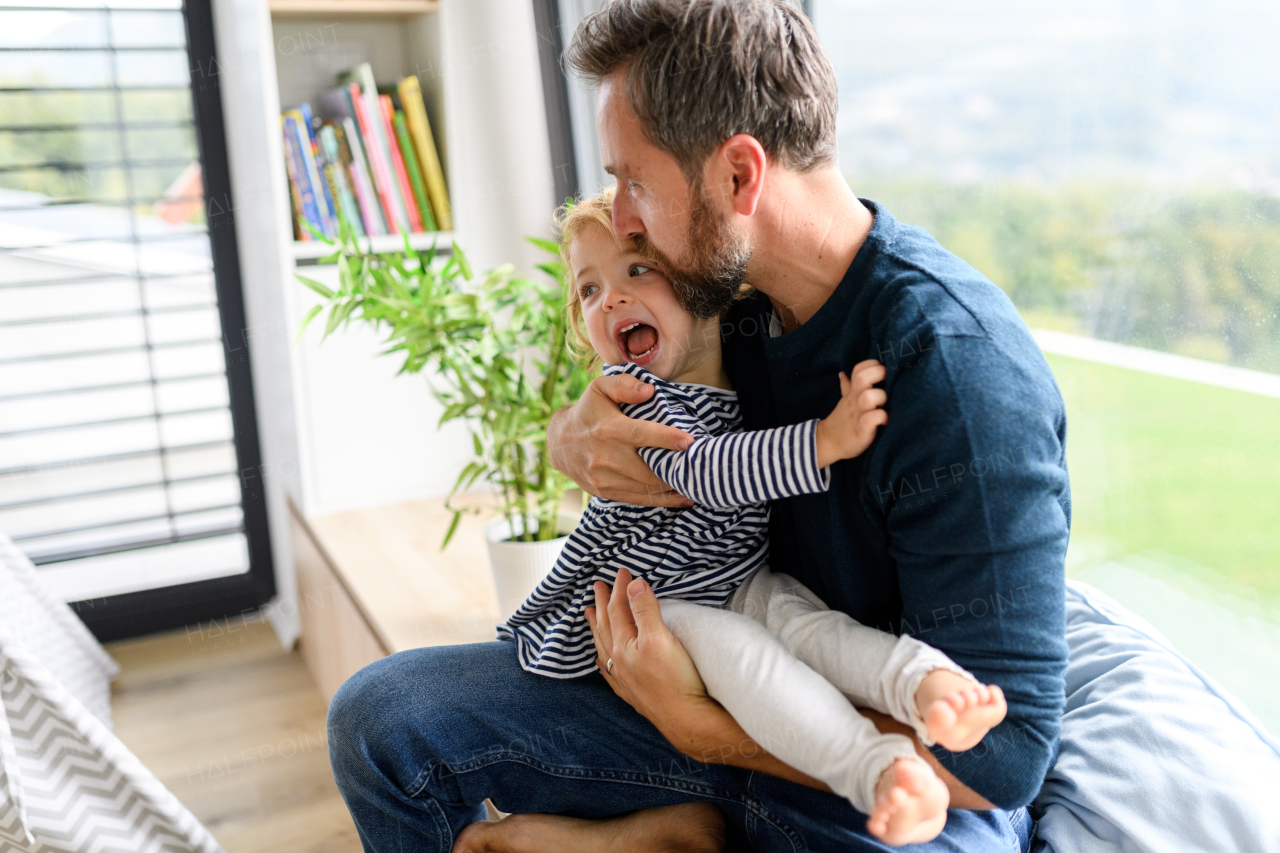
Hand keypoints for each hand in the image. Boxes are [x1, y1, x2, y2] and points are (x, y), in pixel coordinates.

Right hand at [548, 374, 694, 506]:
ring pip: (646, 489)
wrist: (560, 443)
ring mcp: (605, 478)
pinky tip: (681, 497)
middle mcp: (606, 457)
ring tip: (696, 483)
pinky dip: (662, 501)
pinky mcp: (606, 492)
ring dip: (673, 489)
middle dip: (676, 471)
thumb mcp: (600, 388)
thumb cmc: (588, 411)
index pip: (641, 435)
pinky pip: (638, 500)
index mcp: (608, 429)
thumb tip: (649, 390)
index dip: (667, 439)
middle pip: (648, 470)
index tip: (690, 442)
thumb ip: (624, 385)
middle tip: (702, 467)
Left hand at [584, 568, 719, 754]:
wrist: (687, 721)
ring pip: (603, 647)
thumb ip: (645, 610)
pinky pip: (609, 670)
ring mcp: (624, 679)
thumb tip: (633, 584)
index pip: (618, 610)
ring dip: (597, 627)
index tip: (622, 572)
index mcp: (624, 646)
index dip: (619, 589)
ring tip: (590, 615)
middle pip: (606, 626)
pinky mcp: (632, 694)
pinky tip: (603, 658)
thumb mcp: (661, 637)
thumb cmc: (676, 680)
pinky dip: (603, 657)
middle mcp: (619, 662)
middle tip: (597, 587)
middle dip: (602, 604)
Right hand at [815, 359, 888, 467]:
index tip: (882, 373)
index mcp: (852, 391)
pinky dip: (881, 418)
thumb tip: (843, 373)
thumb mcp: (845, 400)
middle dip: (878, 376)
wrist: (829, 442)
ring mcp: (857, 414)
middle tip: (886, 384)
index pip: (859, 369)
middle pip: (862, 378)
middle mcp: (854, 400)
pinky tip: (884, 421)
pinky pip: (872, 419)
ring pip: (868, 397)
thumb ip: (847, 386)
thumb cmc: (843, 420)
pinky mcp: (861, 430)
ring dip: (880, 398)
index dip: (872, 366)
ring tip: (884, 405)